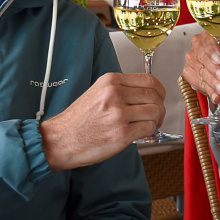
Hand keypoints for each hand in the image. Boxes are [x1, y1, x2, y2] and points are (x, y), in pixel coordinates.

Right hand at [39, 72, 165, 169]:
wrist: (60, 139)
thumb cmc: (78, 120)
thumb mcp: (98, 92)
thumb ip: (121, 89)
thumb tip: (146, 93)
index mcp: (111, 81)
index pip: (149, 80)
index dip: (159, 90)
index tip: (159, 97)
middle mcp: (115, 94)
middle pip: (154, 96)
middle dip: (160, 107)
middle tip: (156, 115)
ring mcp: (119, 114)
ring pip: (155, 112)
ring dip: (156, 120)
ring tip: (149, 125)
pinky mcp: (121, 134)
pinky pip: (149, 128)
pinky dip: (150, 131)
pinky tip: (141, 133)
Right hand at [183, 32, 219, 109]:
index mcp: (215, 37)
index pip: (208, 38)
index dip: (213, 49)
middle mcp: (201, 46)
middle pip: (201, 55)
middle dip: (214, 68)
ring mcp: (194, 60)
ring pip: (199, 70)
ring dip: (212, 82)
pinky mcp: (191, 75)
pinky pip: (196, 82)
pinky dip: (208, 90)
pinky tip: (217, 94)